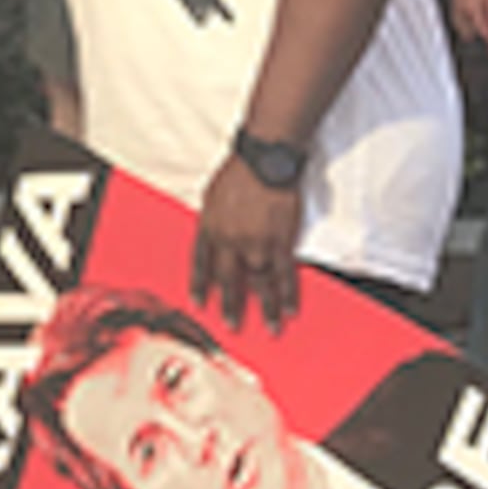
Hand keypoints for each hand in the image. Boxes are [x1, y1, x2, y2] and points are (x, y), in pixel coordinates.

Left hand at [189, 148, 301, 331]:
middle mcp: (229, 242)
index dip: (200, 286)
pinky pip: (283, 275)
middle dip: (231, 305)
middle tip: (233, 325)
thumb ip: (211, 220)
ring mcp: (255, 244)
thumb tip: (211, 234)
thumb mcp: (211, 196)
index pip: (200, 265)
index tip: (199, 304)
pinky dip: (287, 294)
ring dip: (264, 308)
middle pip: (228, 281)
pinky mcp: (279, 242)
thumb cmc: (238, 172)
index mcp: (209, 229)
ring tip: (269, 328)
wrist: (263, 160)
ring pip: (258, 284)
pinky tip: (288, 309)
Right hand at [450, 0, 487, 48]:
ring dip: (470, 33)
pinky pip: (456, 24)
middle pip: (468, 35)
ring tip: (480, 31)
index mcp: (473, 11)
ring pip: (461, 31)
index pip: (483, 31)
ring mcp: (455, 11)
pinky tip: (469, 24)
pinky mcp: (452, 8)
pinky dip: (463, 28)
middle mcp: (462, 14)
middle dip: (479, 37)